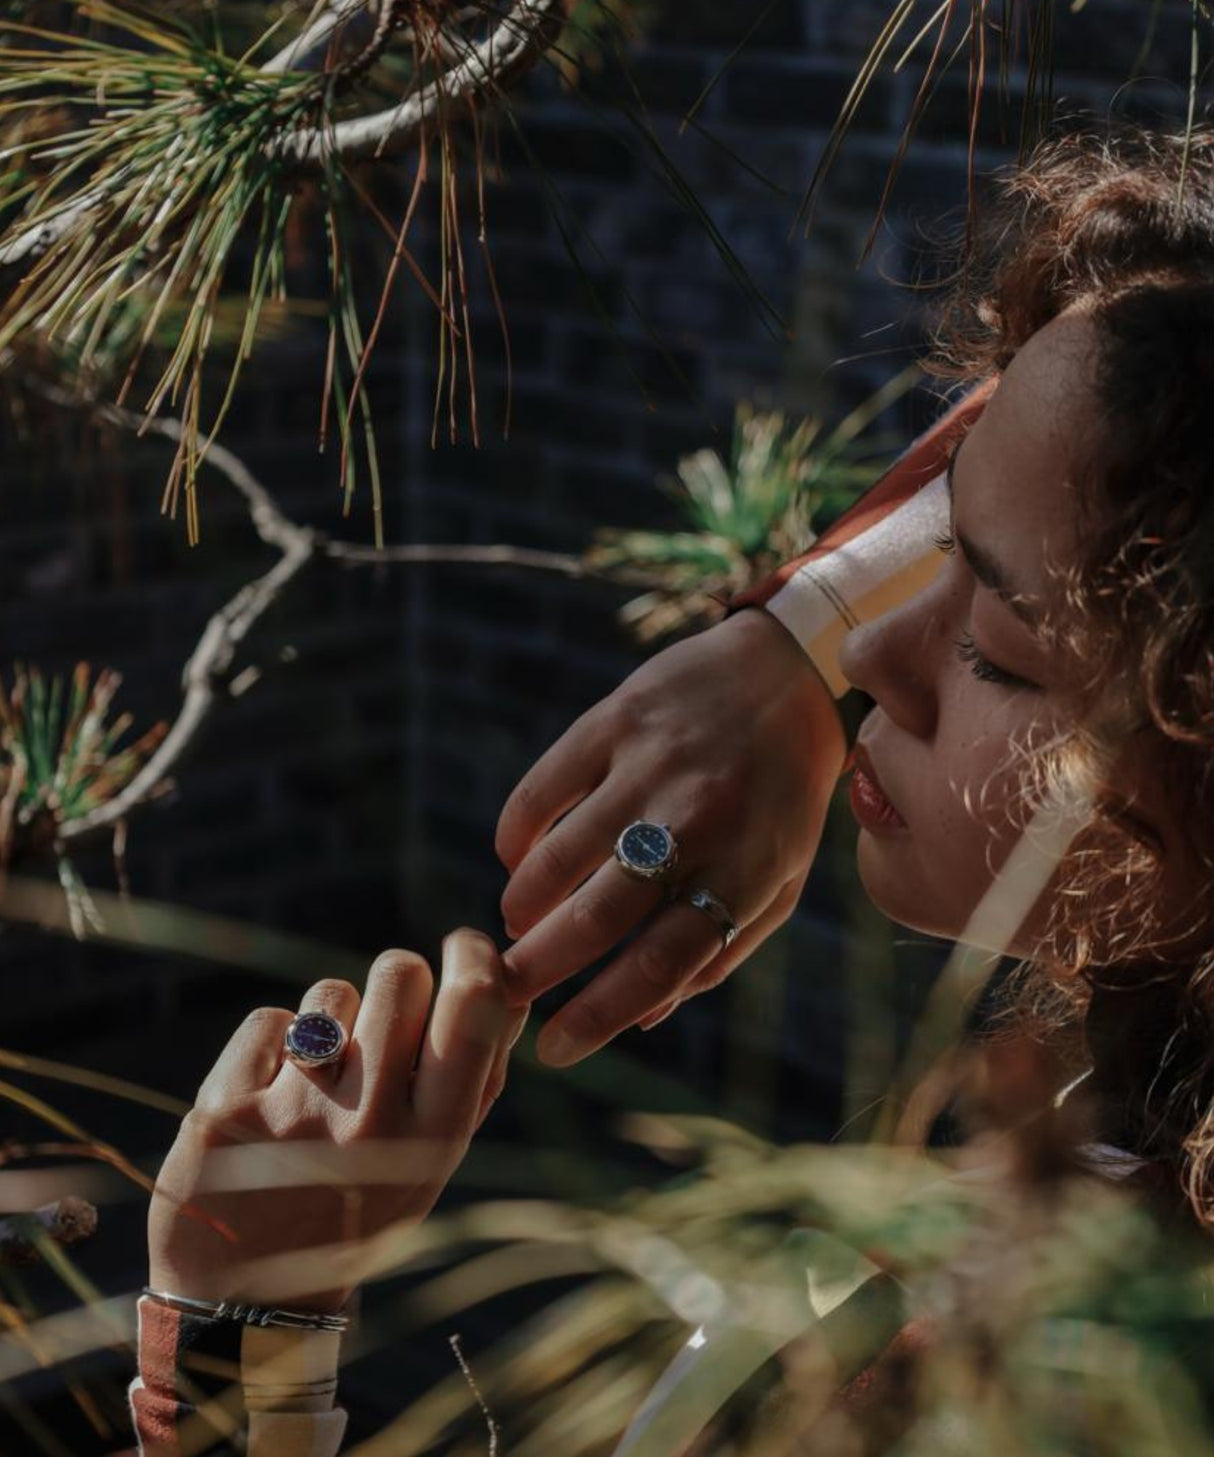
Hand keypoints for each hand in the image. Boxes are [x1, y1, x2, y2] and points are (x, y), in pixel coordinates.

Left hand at [148, 931, 522, 1313]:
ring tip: (319, 1083)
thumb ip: (475, 1078)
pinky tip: (269, 1100)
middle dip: (395, 981)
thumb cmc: (359, 1210)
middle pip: (400, 973)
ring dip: (330, 1022)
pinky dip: (272, 1048)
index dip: (475, 957)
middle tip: (382, 1018)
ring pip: (331, 993)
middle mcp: (370, 1125)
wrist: (246, 1303)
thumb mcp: (432, 1165)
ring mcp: (293, 1115)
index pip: (473, 1007)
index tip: (464, 946)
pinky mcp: (224, 1107)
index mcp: (433, 1141)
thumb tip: (506, 981)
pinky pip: (270, 1020)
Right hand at [496, 608, 846, 1067]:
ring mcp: (652, 763)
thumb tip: (645, 1019)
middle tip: (505, 992)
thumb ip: (720, 952)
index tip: (554, 1049)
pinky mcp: (614, 719)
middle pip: (601, 914)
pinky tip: (517, 860)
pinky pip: (543, 790)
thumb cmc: (780, 798)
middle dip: (539, 968)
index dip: (601, 1014)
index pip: (663, 961)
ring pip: (560, 855)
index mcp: (748, 868)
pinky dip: (517, 836)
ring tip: (518, 927)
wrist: (786, 675)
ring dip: (524, 905)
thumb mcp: (780, 879)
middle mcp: (699, 817)